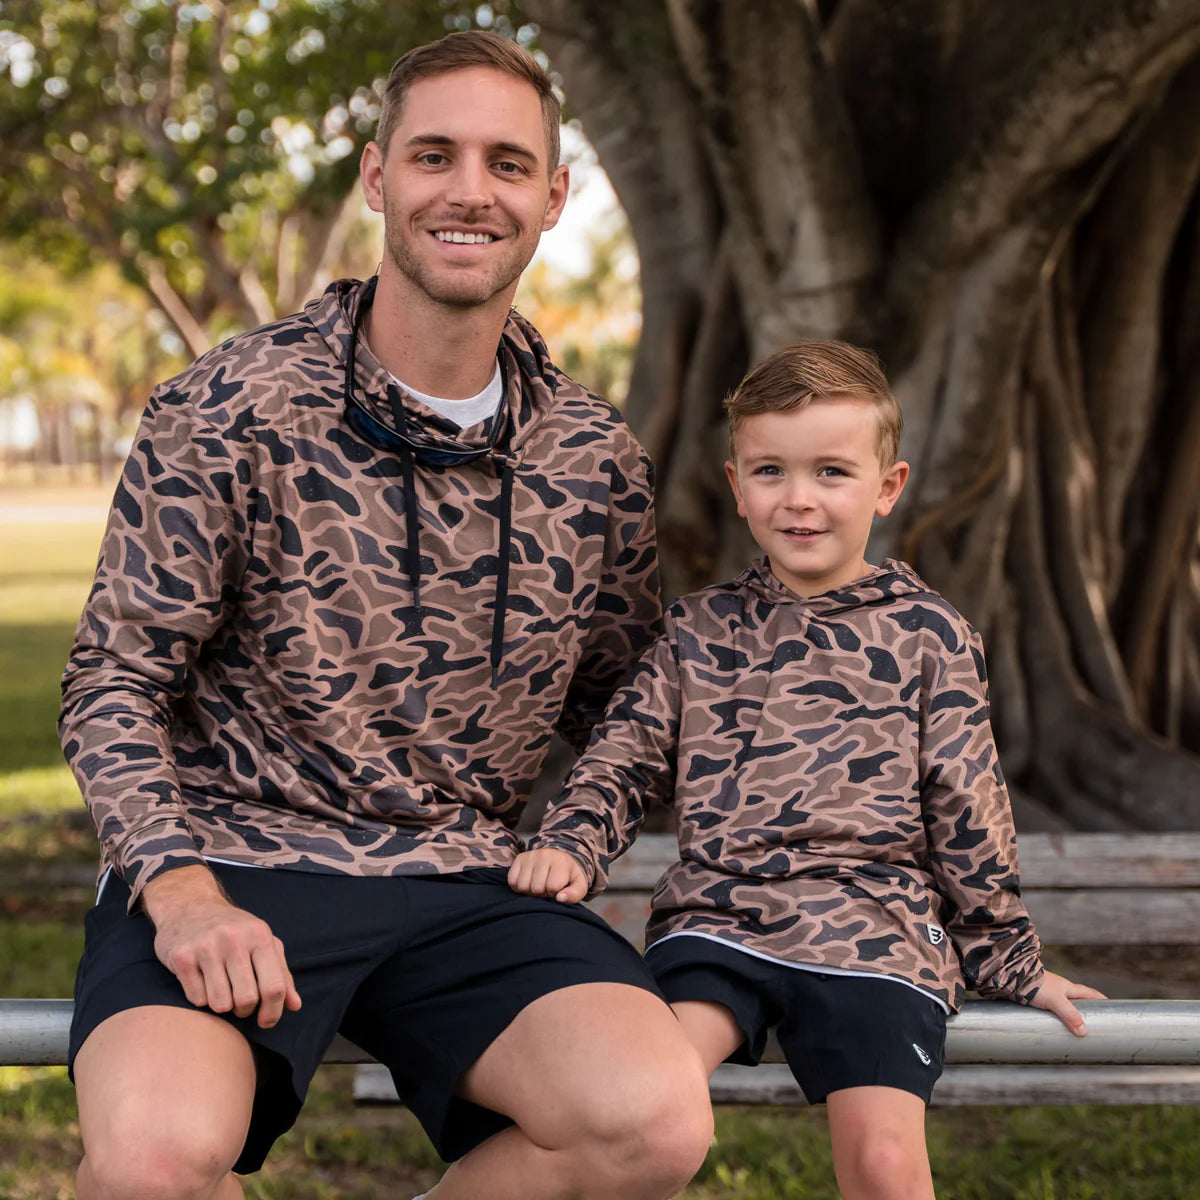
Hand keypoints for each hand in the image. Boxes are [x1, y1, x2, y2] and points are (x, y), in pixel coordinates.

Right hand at [141, 864, 301, 1028]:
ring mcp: (206, 947)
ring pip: (220, 1003)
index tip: (266, 1021)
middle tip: (240, 1004)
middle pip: (246, 999)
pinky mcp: (182, 957)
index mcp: (260, 936)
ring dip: (222, 1005)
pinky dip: (201, 998)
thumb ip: (281, 973)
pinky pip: (197, 999)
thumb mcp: (262, 941)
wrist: (189, 905)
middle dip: (244, 1010)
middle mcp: (234, 939)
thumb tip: (295, 1005)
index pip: (274, 986)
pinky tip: (202, 981)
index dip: (273, 1012)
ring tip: (221, 989)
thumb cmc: (233, 928)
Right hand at [508, 848, 588, 903]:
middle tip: (547, 887)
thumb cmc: (569, 875)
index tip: (558, 888)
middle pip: (536, 888)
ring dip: (530, 891)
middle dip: (542, 893)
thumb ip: (574, 894)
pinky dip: (519, 886)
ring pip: (522, 886)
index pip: (552, 887)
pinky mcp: (519, 858)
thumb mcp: (579, 885)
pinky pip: (512, 881)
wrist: (560, 857)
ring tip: (538, 885)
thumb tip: (560, 898)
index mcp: (560, 861)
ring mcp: (530, 856)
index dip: (554, 893)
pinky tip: (529, 882)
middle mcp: (544, 855)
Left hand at [1029, 970, 1105, 1035]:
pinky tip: (1051, 1028)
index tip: (1111, 1006)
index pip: (1089, 993)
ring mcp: (1046, 994)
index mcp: (1067, 987)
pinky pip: (1048, 1011)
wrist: (1010, 977)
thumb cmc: (1034, 984)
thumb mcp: (1056, 1000)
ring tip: (1072, 1032)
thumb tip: (1084, 1032)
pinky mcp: (1035, 999)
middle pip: (1076, 1000)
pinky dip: (1053, 1018)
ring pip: (1062, 1007)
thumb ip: (1069, 1015)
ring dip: (1068, 1016)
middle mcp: (1058, 990)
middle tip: (1092, 1024)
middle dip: (1085, 1010)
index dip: (1100, 999)